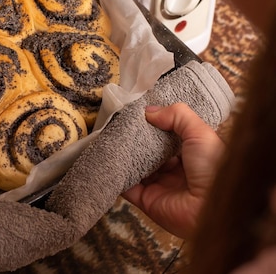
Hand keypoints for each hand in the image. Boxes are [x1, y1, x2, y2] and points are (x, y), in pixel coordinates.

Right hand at [122, 103, 224, 238]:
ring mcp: (159, 186)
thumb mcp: (201, 133)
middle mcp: (174, 171)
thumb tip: (149, 111)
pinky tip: (107, 159)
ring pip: (135, 167)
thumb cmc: (214, 169)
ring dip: (123, 155)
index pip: (167, 137)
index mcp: (191, 155)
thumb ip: (177, 116)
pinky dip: (115, 175)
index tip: (137, 112)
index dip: (154, 124)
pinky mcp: (146, 200)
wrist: (213, 209)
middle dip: (135, 139)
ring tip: (109, 137)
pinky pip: (126, 186)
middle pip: (148, 151)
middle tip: (118, 124)